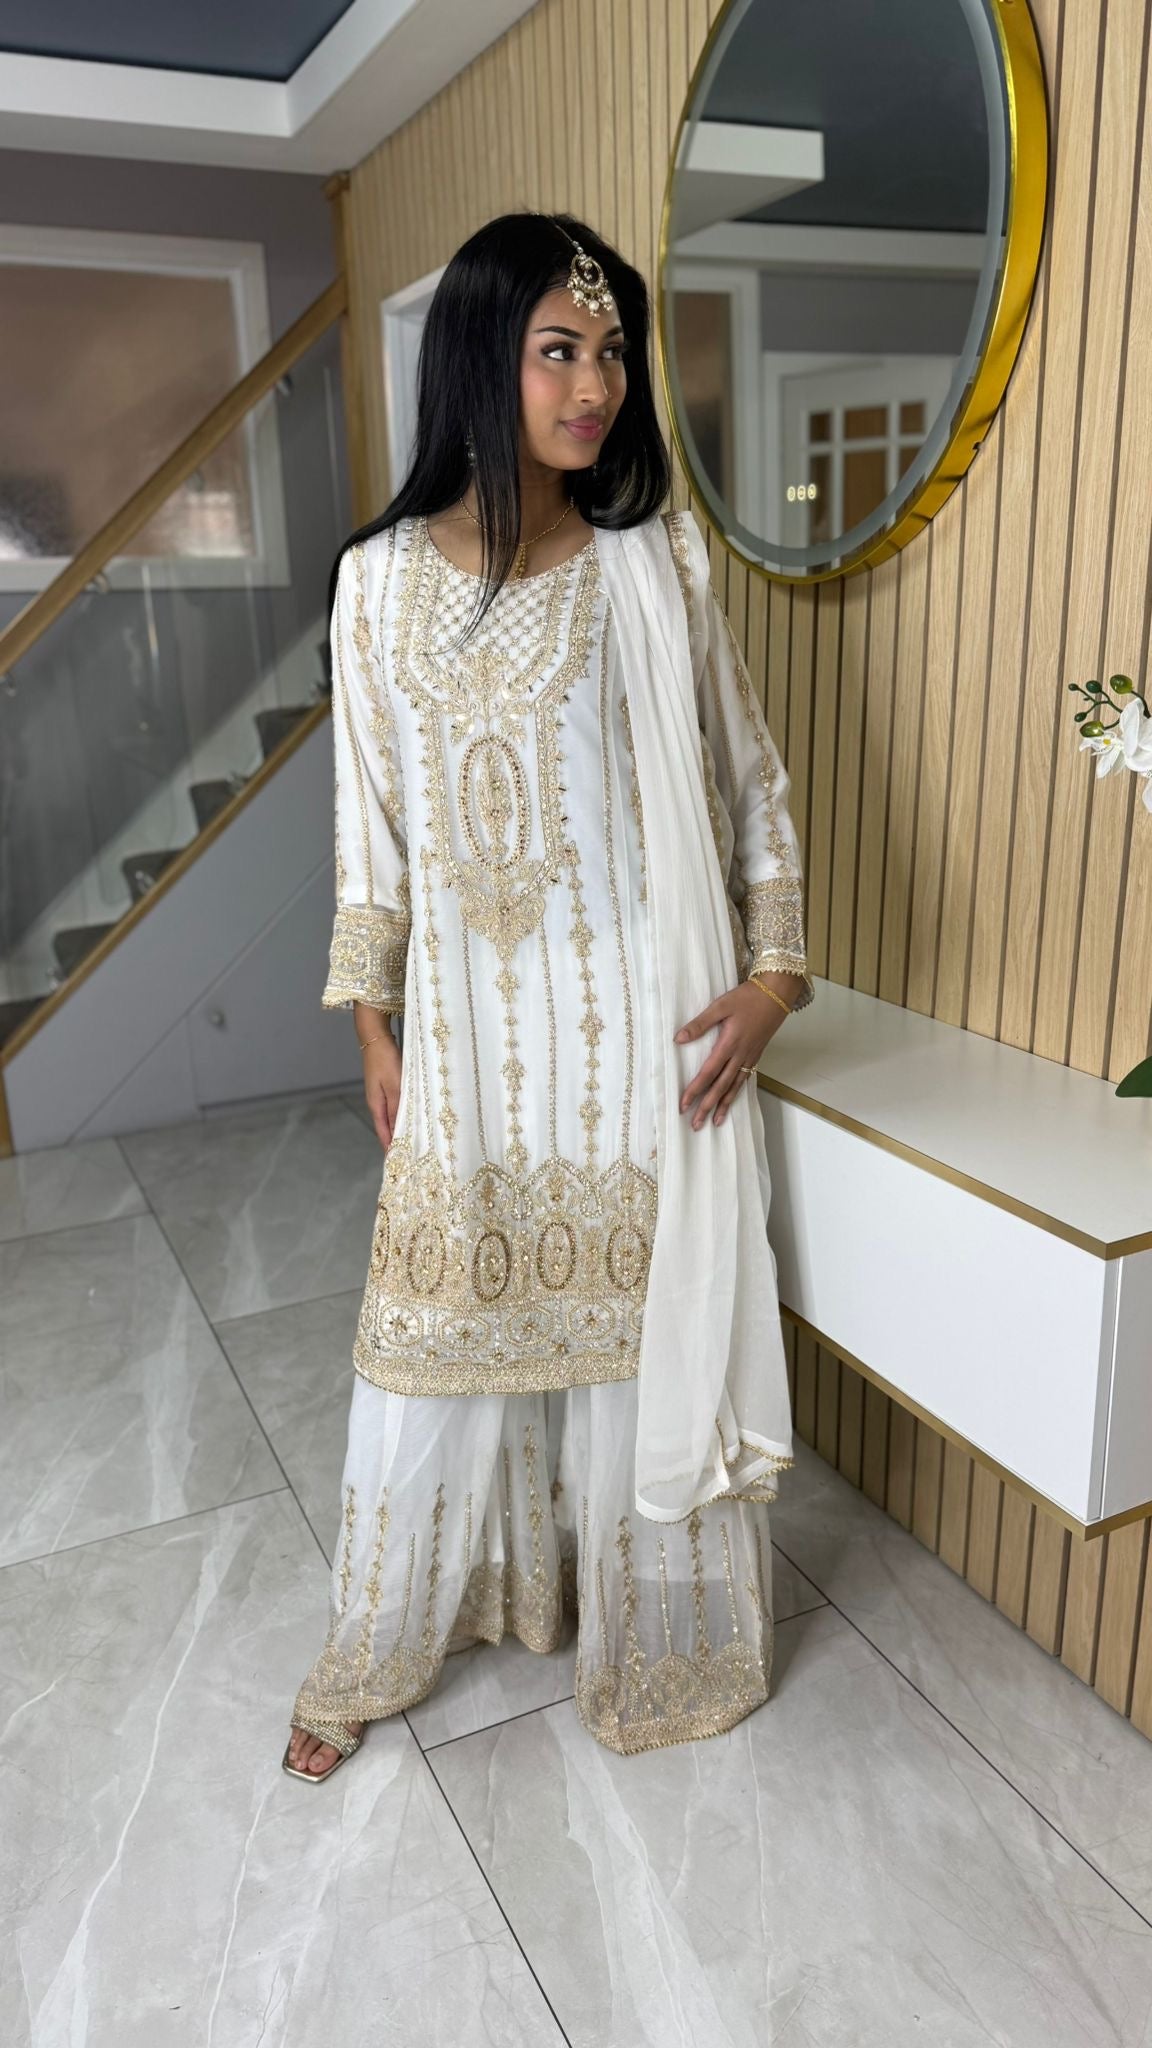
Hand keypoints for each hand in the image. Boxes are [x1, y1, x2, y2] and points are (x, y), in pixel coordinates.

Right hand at [362, 1032, 402, 1149]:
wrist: (376, 1038)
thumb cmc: (385, 1061)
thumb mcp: (394, 1086)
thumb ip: (397, 1109)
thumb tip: (399, 1132)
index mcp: (377, 1105)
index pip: (384, 1134)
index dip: (390, 1149)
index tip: (398, 1164)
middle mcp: (377, 1103)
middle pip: (387, 1128)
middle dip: (397, 1142)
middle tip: (410, 1157)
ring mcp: (381, 1095)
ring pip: (392, 1117)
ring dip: (400, 1129)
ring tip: (413, 1141)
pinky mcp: (386, 1086)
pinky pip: (395, 1106)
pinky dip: (402, 1115)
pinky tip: (411, 1117)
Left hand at [673, 981, 789, 1129]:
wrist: (777, 994)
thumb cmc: (748, 997)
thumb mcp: (721, 1006)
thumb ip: (700, 1023)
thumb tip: (678, 1039)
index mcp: (729, 1045)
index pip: (708, 1073)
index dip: (695, 1090)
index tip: (683, 1105)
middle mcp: (740, 1055)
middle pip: (721, 1087)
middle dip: (707, 1106)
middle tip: (696, 1125)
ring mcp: (750, 1057)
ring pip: (734, 1087)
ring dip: (723, 1105)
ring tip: (715, 1122)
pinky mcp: (757, 1054)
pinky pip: (745, 1079)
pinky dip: (737, 1093)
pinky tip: (731, 1100)